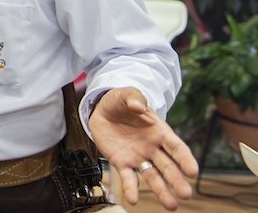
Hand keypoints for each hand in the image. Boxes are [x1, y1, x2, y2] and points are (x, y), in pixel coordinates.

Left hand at [89, 87, 197, 209]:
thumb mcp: (128, 95)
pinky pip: (129, 178)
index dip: (185, 159)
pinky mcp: (122, 162)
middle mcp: (152, 148)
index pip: (177, 148)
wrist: (102, 109)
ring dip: (161, 191)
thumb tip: (139, 106)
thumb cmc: (121, 102)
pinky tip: (133, 199)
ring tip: (170, 205)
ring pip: (153, 176)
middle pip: (169, 166)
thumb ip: (135, 98)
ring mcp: (138, 157)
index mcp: (160, 132)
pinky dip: (131, 189)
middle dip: (177, 180)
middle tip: (186, 194)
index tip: (193, 171)